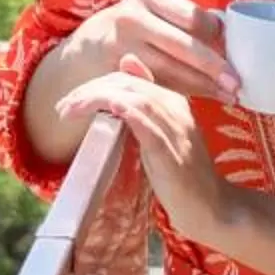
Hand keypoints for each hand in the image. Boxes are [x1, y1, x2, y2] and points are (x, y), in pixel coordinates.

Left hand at [56, 57, 233, 238]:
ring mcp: (174, 127)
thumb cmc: (184, 177)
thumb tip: (128, 67)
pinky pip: (144, 120)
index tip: (72, 101)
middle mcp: (176, 107)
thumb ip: (144, 109)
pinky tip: (105, 108)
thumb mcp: (162, 137)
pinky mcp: (168, 148)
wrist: (212, 207)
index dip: (98, 84)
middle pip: (127, 83)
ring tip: (69, 111)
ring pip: (132, 97)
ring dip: (95, 99)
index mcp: (174, 101)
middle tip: (63, 107)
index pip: (130, 78)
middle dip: (89, 90)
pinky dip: (123, 110)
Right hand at [70, 0, 236, 102]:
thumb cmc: (139, 30)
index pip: (192, 17)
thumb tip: (229, 41)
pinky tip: (201, 99)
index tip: (234, 50)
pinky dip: (180, 94)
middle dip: (213, 67)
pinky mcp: (113, 73)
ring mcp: (120, 47)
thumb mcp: (158, 13)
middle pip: (182, 45)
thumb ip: (187, 23)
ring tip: (227, 95)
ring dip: (202, 85)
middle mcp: (133, 18)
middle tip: (236, 82)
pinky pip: (154, 86)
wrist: (88, 48)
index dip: (216, 36)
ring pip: (169, 70)